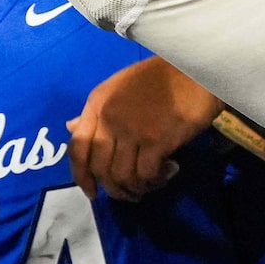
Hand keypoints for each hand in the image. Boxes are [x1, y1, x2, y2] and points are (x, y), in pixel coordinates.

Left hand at [70, 56, 223, 200]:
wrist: (194, 69)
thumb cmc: (158, 78)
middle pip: (100, 168)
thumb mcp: (118, 88)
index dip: (81, 176)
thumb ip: (95, 111)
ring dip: (136, 188)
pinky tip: (168, 172)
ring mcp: (132, 130)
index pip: (77, 148)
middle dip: (114, 189)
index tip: (92, 192)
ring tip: (150, 185)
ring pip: (122, 176)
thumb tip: (70, 127)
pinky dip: (155, 180)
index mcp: (97, 104)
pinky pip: (146, 174)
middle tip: (131, 194)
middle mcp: (109, 118)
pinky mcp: (157, 140)